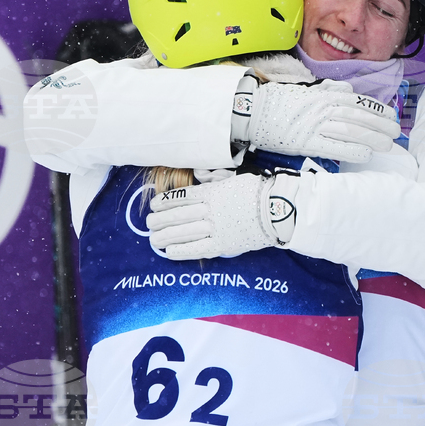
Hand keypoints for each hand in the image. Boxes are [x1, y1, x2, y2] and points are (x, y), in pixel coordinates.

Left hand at [147, 172, 299, 259]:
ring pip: (184, 232)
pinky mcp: (223, 245)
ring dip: (166, 236)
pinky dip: (182, 251)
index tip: (154, 205)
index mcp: (211, 193)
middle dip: (160, 219)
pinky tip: (169, 252)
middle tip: (148, 223)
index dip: (165, 201)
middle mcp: (210, 210)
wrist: (276, 210)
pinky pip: (198, 249)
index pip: (182, 197)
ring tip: (153, 239)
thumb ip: (213, 178)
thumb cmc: (256, 191)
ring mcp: (216, 228)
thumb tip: (198, 174)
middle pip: (178, 215)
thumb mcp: (233, 178)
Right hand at [241, 79, 400, 162]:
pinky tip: (365, 154)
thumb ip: (328, 88)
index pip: (359, 102)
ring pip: (353, 131)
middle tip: (395, 134)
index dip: (379, 110)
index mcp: (324, 95)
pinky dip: (353, 150)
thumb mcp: (305, 90)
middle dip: (382, 126)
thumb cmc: (278, 101)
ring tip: (387, 145)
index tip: (391, 117)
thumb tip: (348, 89)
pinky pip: (335, 147)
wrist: (252, 110)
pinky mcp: (306, 143)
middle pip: (360, 117)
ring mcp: (315, 126)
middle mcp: (324, 109)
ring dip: (373, 138)